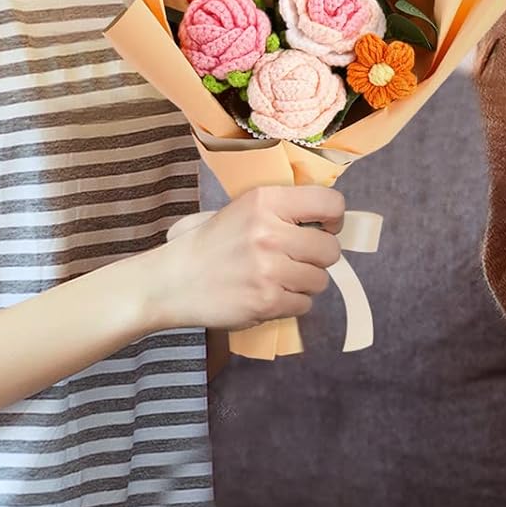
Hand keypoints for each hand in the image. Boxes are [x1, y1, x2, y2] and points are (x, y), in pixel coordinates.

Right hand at [130, 186, 345, 332]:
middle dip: (319, 257)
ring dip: (304, 283)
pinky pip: (304, 304)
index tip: (326, 228)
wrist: (171, 282)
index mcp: (266, 201)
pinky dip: (291, 303)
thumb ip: (283, 209)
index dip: (334, 219)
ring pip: (320, 280)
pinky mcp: (266, 302)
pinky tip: (268, 295)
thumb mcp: (243, 209)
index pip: (330, 203)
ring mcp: (269, 270)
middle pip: (330, 250)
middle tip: (297, 259)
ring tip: (277, 278)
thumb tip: (328, 215)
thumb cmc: (210, 244)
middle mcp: (270, 233)